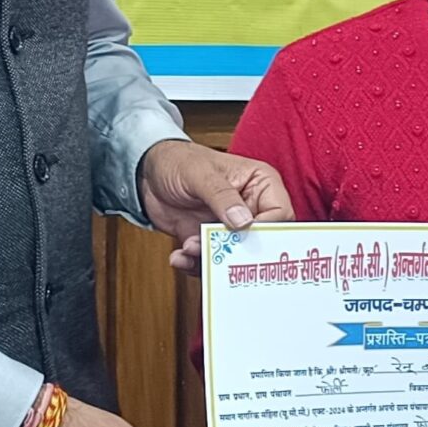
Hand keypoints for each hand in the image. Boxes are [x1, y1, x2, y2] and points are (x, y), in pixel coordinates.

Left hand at [138, 140, 293, 268]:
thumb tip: (243, 222)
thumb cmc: (178, 161)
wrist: (147, 175)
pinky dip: (195, 265)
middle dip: (236, 251)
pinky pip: (211, 262)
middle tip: (214, 250)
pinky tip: (180, 256)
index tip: (243, 239)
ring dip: (211, 259)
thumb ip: (222, 196)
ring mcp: (230, 228)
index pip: (281, 214)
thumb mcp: (200, 174)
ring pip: (234, 258)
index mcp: (260, 184)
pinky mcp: (210, 241)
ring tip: (189, 247)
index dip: (267, 231)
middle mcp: (250, 208)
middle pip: (260, 242)